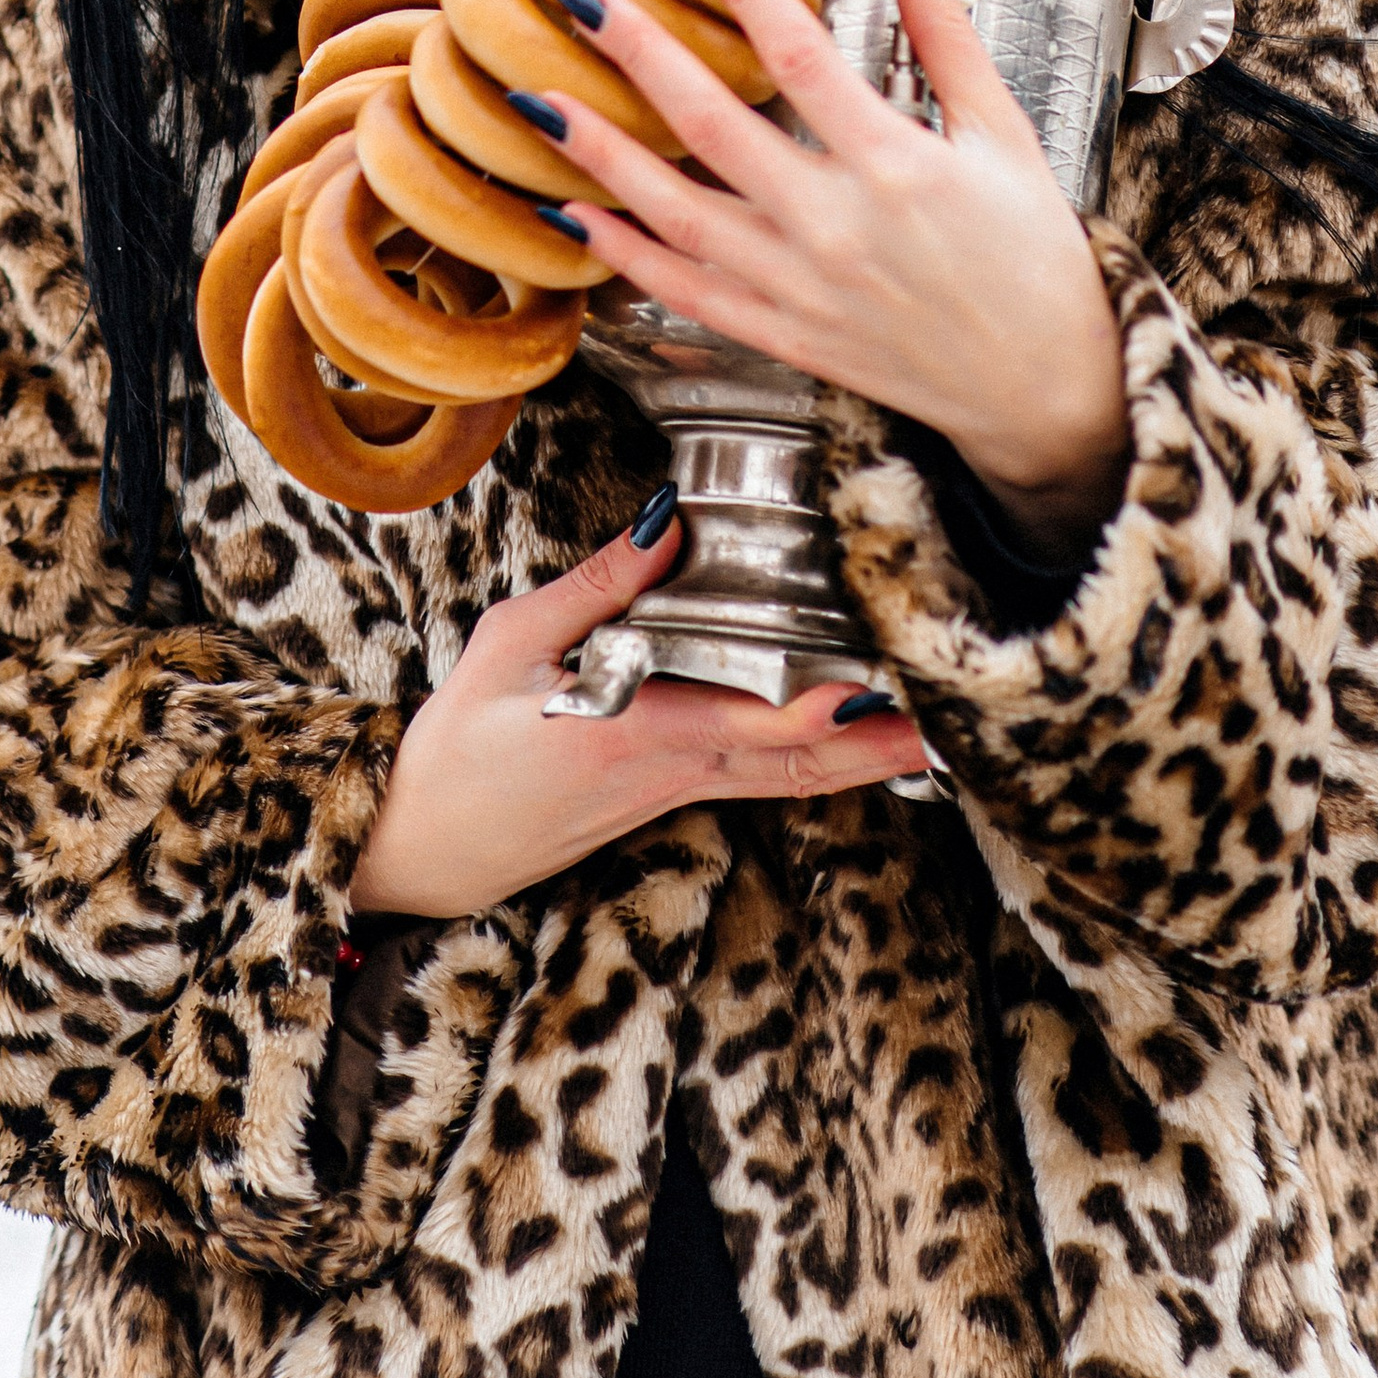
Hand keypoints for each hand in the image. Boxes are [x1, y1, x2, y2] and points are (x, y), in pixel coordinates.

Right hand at [347, 504, 927, 918]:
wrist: (424, 849)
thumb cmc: (459, 751)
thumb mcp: (510, 646)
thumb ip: (597, 586)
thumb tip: (670, 528)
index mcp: (633, 735)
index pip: (749, 724)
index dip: (821, 709)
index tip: (878, 686)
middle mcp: (670, 772)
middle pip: (799, 762)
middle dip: (879, 744)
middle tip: (953, 721)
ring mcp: (673, 792)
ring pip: (790, 775)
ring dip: (862, 755)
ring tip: (930, 728)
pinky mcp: (665, 794)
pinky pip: (760, 777)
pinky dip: (815, 758)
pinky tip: (846, 737)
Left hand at [526, 0, 1129, 563]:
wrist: (1044, 390)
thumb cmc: (1031, 262)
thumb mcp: (1003, 133)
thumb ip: (948, 33)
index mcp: (895, 167)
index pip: (801, 58)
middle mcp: (834, 228)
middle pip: (713, 126)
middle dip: (638, 55)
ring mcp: (798, 288)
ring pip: (675, 213)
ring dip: (600, 155)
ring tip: (539, 100)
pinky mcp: (780, 334)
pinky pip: (682, 291)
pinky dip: (620, 254)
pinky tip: (569, 214)